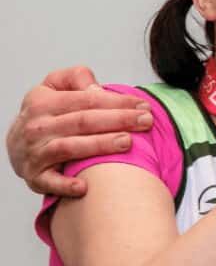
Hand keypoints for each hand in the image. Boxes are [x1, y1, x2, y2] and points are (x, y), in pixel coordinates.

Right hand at [6, 66, 152, 196]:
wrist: (17, 144)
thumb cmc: (46, 113)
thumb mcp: (54, 87)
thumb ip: (76, 78)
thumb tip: (96, 86)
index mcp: (44, 102)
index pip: (87, 99)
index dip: (117, 101)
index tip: (143, 105)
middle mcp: (38, 127)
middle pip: (84, 121)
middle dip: (119, 120)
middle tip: (146, 121)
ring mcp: (35, 152)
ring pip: (71, 147)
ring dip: (100, 145)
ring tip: (128, 142)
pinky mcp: (35, 176)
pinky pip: (50, 182)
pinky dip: (65, 185)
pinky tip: (85, 187)